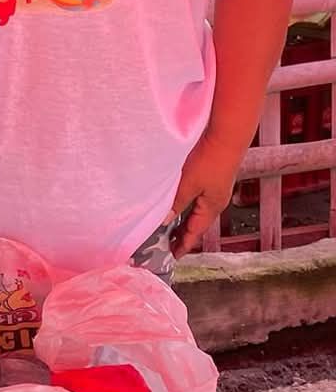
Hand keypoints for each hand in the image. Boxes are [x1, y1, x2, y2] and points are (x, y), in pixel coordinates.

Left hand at [171, 132, 242, 256]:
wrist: (227, 136)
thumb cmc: (209, 160)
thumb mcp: (188, 184)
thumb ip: (176, 202)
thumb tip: (165, 220)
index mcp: (211, 207)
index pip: (195, 232)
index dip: (184, 244)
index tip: (174, 255)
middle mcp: (217, 201)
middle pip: (199, 224)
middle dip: (185, 235)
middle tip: (170, 244)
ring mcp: (218, 190)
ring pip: (200, 212)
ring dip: (187, 220)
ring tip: (173, 226)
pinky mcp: (216, 179)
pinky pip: (201, 200)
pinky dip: (191, 207)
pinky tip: (183, 203)